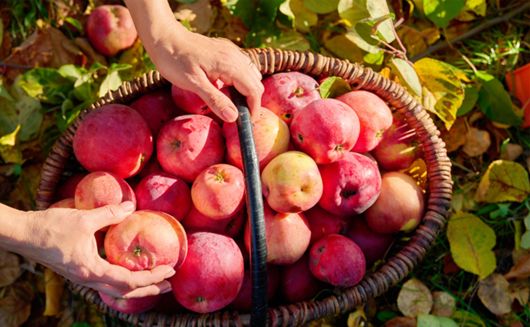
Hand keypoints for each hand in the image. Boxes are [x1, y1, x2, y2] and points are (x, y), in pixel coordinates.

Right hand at [23, 202, 174, 298]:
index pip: (129, 280)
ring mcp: (82, 277)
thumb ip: (109, 213)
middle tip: (170, 285)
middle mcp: (88, 279)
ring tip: (155, 282)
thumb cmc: (51, 227)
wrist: (23, 234)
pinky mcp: (78, 272)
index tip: (170, 270)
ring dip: (137, 287)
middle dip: (150, 289)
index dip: (152, 277)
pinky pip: (106, 283)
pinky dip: (122, 281)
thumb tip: (131, 206)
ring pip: (115, 289)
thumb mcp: (83, 218)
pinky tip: (128, 272)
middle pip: (125, 292)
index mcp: (92, 270)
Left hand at [144, 23, 263, 121]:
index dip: (253, 107)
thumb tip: (233, 117)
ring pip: (251, 74)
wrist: (163, 36)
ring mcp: (231, 51)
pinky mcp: (225, 50)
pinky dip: (241, 80)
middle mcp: (235, 56)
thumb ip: (215, 100)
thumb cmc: (174, 60)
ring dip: (247, 90)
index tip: (247, 121)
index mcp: (230, 65)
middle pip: (255, 82)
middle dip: (252, 100)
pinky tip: (227, 87)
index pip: (253, 89)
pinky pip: (241, 67)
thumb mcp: (193, 83)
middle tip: (239, 116)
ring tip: (233, 104)